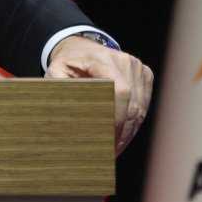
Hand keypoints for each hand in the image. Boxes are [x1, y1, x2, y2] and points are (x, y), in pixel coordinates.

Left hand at [46, 34, 154, 155]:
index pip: (121, 92)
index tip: (108, 140)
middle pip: (132, 105)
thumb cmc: (68, 63)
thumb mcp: (56, 71)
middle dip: (122, 132)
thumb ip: (60, 88)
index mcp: (103, 59)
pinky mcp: (145, 74)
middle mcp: (125, 61)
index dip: (118, 118)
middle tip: (110, 152)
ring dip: (129, 131)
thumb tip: (68, 113)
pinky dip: (135, 122)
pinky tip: (123, 136)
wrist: (81, 48)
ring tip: (116, 149)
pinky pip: (145, 104)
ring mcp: (137, 67)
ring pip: (140, 108)